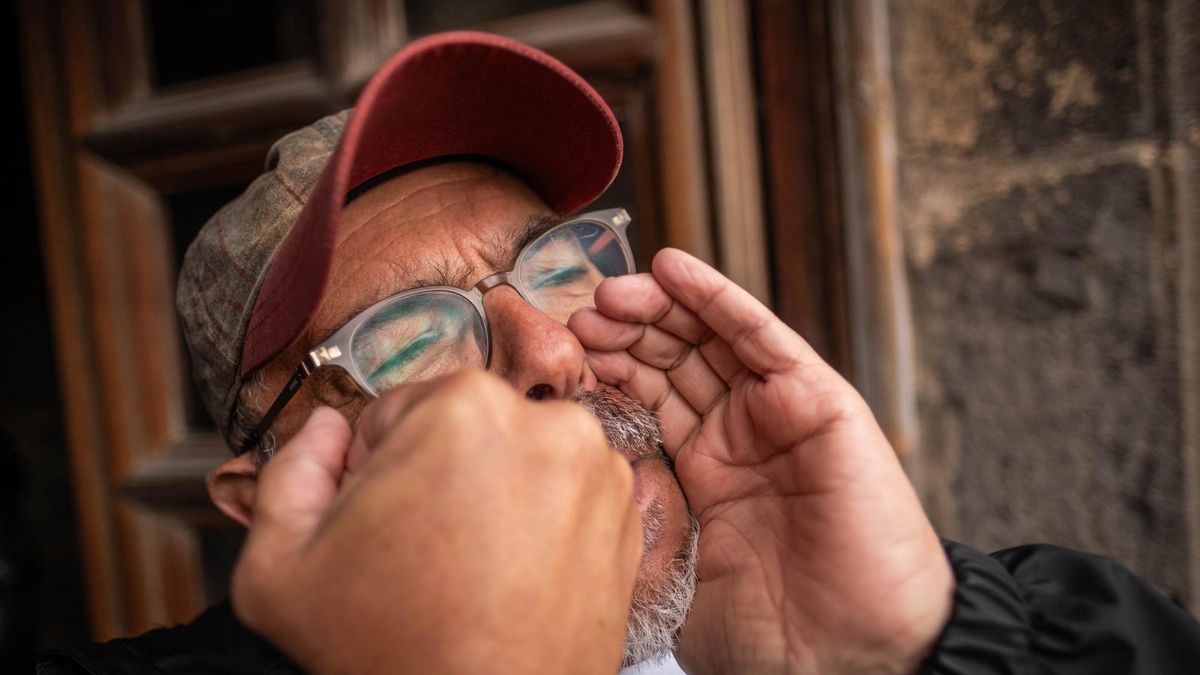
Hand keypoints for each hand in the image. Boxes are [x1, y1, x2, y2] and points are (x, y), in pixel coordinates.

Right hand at [231, 370, 642, 674]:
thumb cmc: (390, 654)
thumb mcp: (279, 567)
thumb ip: (291, 469)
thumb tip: (327, 427)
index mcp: (465, 408)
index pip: (399, 410)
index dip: (377, 465)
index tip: (382, 517)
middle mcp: (549, 424)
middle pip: (465, 430)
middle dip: (438, 474)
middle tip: (422, 549)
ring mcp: (600, 472)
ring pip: (518, 460)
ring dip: (494, 495)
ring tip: (470, 569)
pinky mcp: (628, 519)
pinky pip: (565, 498)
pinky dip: (542, 524)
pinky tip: (513, 578)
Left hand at [569, 249, 952, 674]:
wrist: (848, 663)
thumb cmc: (773, 639)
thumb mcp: (673, 578)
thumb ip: (635, 526)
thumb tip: (570, 488)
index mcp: (703, 474)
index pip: (645, 399)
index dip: (603, 369)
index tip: (556, 353)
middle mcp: (738, 436)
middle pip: (673, 359)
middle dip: (624, 331)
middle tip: (578, 314)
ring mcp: (777, 416)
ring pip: (711, 338)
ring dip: (660, 307)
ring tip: (612, 290)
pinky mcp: (819, 403)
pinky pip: (762, 339)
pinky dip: (718, 300)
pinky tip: (674, 268)